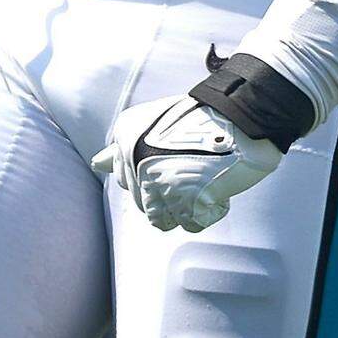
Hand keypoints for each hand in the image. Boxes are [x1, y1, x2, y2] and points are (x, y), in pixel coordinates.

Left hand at [92, 94, 281, 232]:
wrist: (240, 113)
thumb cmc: (202, 118)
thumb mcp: (153, 123)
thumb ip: (123, 149)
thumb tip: (97, 163)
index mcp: (125, 137)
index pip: (128, 181)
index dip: (155, 175)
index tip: (173, 159)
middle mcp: (136, 161)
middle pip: (146, 204)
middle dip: (171, 193)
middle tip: (194, 167)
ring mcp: (160, 182)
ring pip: (167, 218)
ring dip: (187, 205)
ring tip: (204, 178)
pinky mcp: (187, 201)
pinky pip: (192, 224)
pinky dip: (207, 211)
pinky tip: (216, 186)